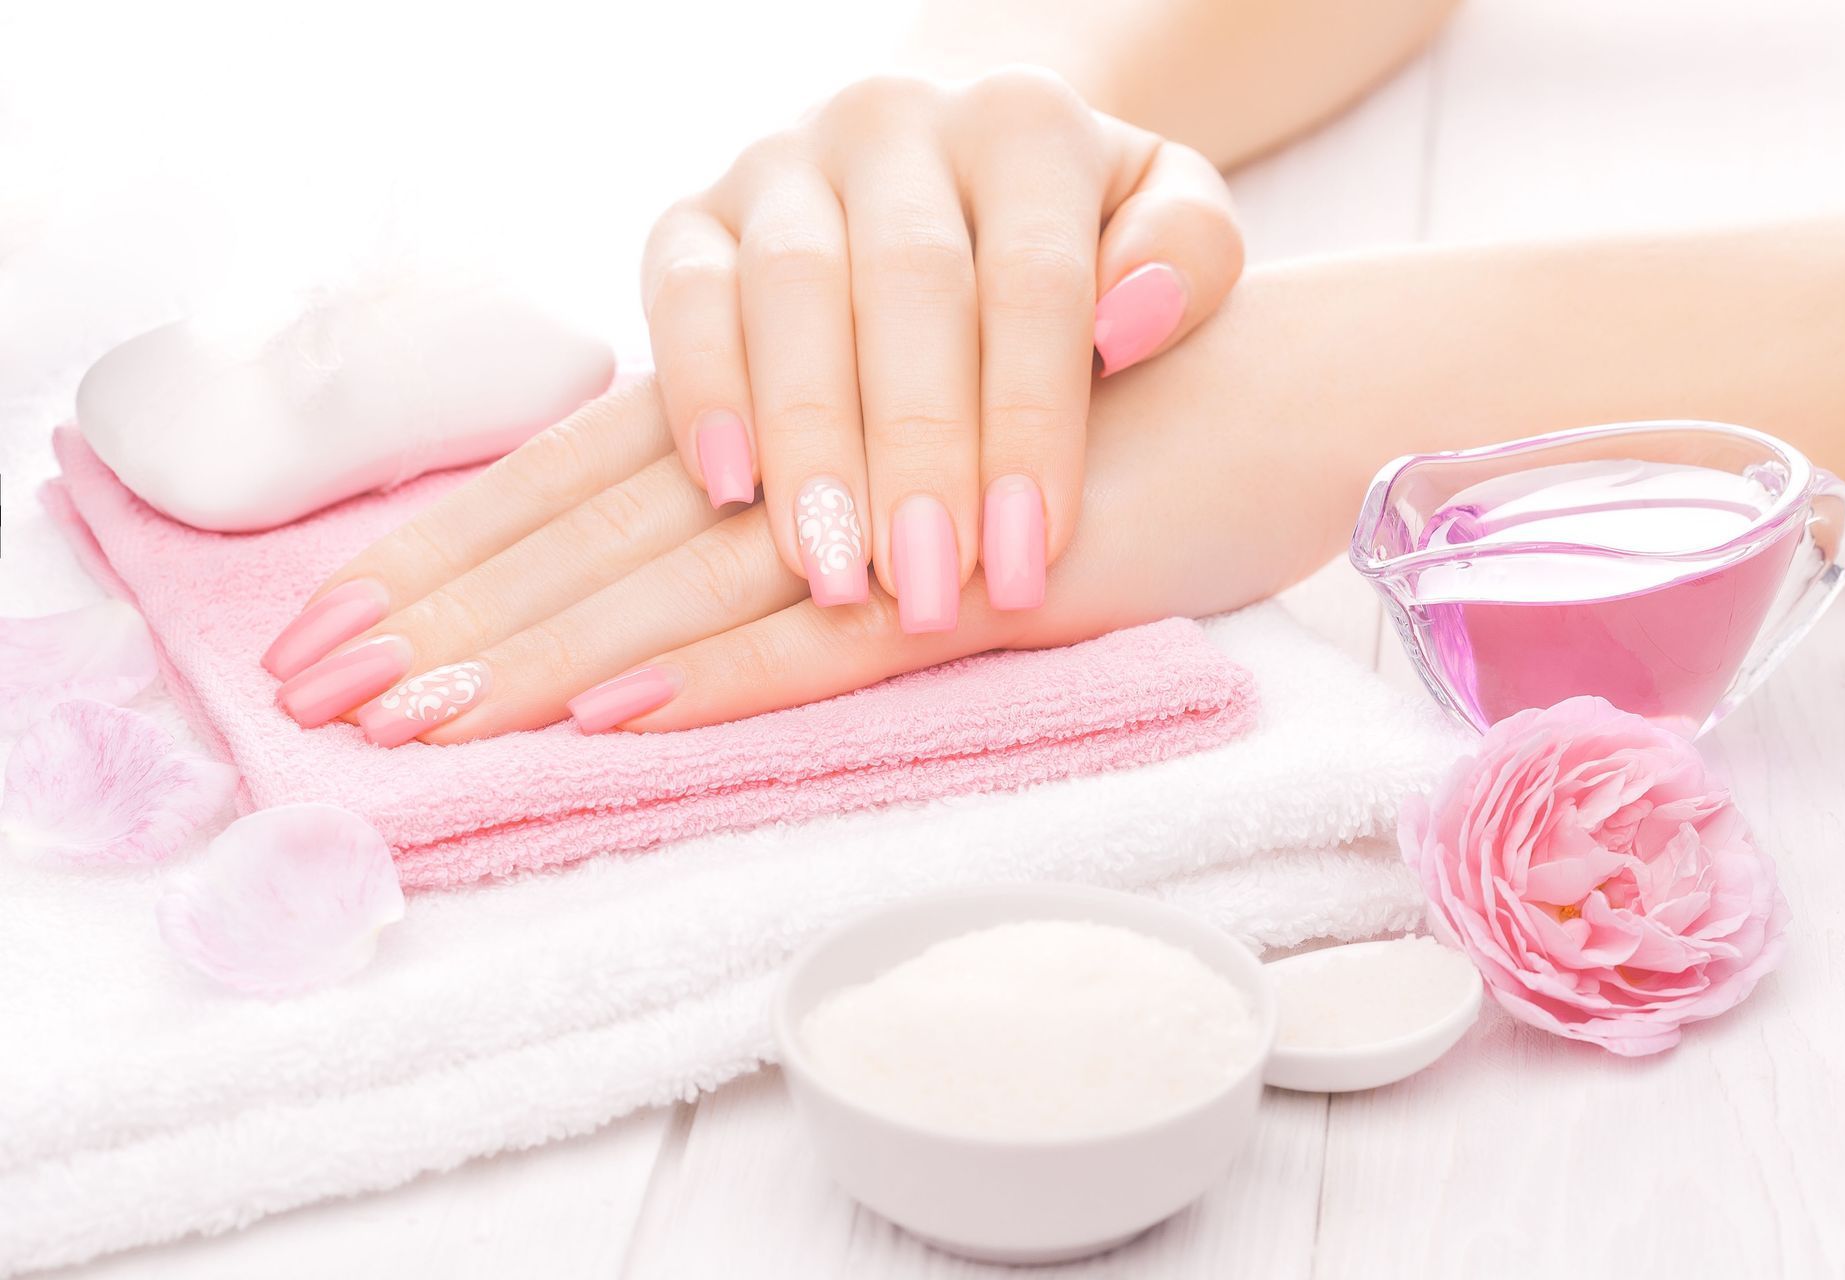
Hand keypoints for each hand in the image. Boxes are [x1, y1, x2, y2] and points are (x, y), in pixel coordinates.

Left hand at [263, 291, 1322, 745]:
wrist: (1288, 394)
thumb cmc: (1102, 423)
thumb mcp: (919, 448)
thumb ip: (794, 497)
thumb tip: (635, 618)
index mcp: (789, 392)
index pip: (583, 472)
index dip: (453, 551)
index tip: (335, 633)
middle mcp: (828, 426)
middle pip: (605, 521)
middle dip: (454, 614)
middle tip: (322, 700)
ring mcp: (913, 501)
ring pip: (698, 572)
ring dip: (553, 648)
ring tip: (425, 727)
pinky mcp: (1010, 565)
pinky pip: (852, 626)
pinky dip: (733, 671)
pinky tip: (620, 714)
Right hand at [642, 68, 1241, 628]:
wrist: (952, 174)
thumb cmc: (1079, 243)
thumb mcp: (1168, 227)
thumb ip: (1189, 257)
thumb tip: (1134, 319)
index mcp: (1023, 124)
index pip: (1033, 278)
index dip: (1030, 422)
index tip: (1029, 555)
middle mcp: (894, 124)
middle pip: (908, 285)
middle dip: (919, 450)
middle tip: (928, 588)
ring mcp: (782, 164)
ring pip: (789, 290)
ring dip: (811, 440)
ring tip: (833, 571)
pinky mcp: (692, 216)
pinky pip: (679, 294)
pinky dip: (699, 391)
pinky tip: (730, 490)